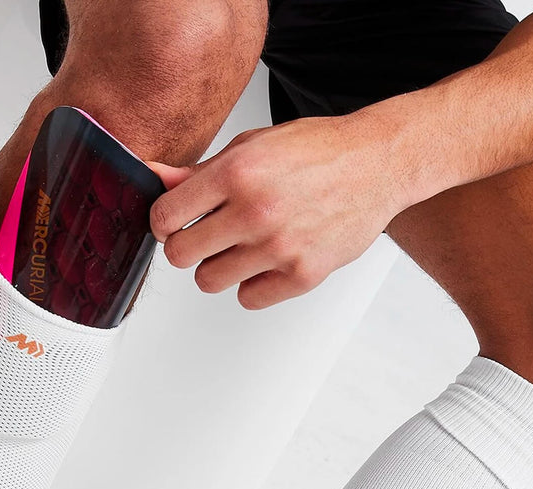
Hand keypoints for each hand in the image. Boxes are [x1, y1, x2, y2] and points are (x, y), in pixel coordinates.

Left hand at [147, 113, 414, 309]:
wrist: (378, 163)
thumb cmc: (318, 151)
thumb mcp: (252, 146)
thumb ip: (200, 171)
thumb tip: (154, 176)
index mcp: (237, 172)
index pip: (166, 217)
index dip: (164, 222)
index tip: (174, 222)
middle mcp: (255, 211)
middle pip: (180, 254)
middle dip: (185, 246)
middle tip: (205, 236)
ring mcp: (280, 246)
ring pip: (209, 281)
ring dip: (218, 267)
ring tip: (240, 247)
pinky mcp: (303, 274)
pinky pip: (249, 298)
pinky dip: (253, 284)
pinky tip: (267, 261)